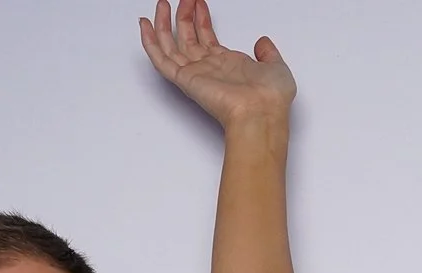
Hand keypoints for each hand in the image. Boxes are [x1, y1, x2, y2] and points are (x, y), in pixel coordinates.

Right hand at [139, 0, 295, 131]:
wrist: (262, 112)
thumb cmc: (270, 98)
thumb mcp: (276, 66)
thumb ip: (268, 53)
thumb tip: (263, 42)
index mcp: (227, 65)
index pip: (207, 38)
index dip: (202, 18)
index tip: (199, 2)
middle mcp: (209, 69)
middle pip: (188, 38)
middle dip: (184, 15)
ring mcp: (196, 73)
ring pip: (171, 44)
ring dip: (165, 23)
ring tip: (163, 3)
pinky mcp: (185, 79)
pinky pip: (161, 59)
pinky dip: (150, 41)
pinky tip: (145, 24)